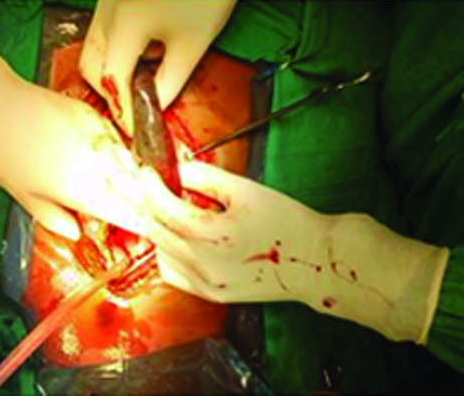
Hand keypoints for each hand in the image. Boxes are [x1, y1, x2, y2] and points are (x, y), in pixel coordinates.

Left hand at [0, 56, 145, 241]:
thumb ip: (55, 219)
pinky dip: (116, 152)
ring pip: (130, 163)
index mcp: (86, 191)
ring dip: (130, 178)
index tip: (141, 230)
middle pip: (136, 188)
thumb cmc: (4, 154)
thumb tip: (76, 233)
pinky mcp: (94, 114)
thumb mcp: (25, 198)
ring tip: (119, 187)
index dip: (140, 224)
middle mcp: (100, 163)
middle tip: (130, 211)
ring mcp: (100, 135)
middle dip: (138, 202)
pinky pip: (116, 139)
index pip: (130, 214)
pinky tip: (102, 157)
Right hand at [80, 0, 236, 135]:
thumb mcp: (193, 42)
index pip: (110, 83)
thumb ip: (170, 80)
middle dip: (111, 92)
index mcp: (123, 27)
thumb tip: (156, 104)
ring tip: (147, 76)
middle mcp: (106, 13)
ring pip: (95, 46)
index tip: (134, 130)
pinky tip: (148, 47)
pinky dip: (118, 46)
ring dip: (112, 68)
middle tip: (136, 108)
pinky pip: (105, 28)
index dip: (123, 111)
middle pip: (92, 66)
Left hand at [144, 163, 448, 343]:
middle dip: (152, 203)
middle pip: (155, 229)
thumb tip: (176, 169)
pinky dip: (170, 251)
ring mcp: (206, 284)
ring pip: (160, 251)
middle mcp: (203, 265)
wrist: (315, 261)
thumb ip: (203, 176)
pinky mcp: (210, 295)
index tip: (149, 170)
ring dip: (160, 227)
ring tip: (179, 210)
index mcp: (212, 236)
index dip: (150, 183)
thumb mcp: (243, 189)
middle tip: (158, 184)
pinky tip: (186, 236)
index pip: (162, 207)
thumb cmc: (286, 222)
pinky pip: (173, 271)